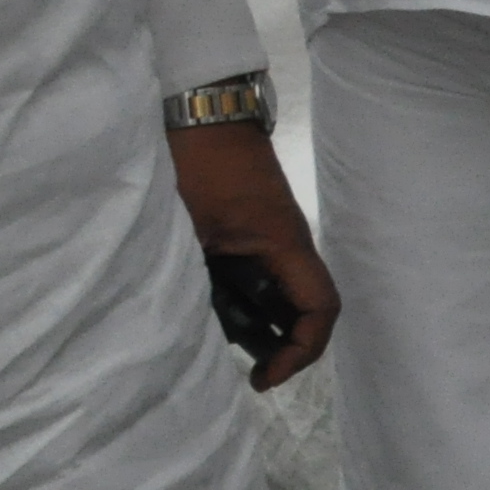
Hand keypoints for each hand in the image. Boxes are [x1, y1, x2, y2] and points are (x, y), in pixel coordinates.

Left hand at [167, 123, 338, 391]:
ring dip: (264, 326)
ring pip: (284, 295)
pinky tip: (209, 312)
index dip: (301, 352)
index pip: (320, 309)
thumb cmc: (200, 166)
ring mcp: (271, 239)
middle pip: (307, 309)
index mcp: (285, 245)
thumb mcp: (189, 228)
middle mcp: (288, 246)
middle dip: (284, 348)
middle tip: (248, 373)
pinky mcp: (253, 232)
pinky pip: (263, 279)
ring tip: (223, 348)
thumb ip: (188, 278)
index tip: (262, 376)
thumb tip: (170, 330)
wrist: (202, 113)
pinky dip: (246, 304)